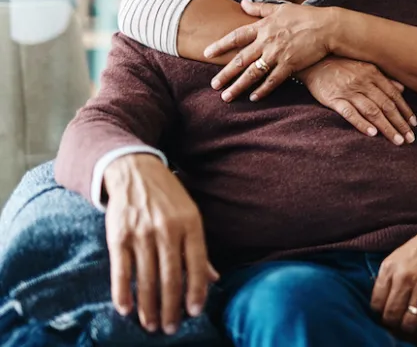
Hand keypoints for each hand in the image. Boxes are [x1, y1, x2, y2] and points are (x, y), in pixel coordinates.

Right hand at [104, 154, 218, 334]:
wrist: (135, 171)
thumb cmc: (168, 196)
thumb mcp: (190, 215)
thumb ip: (199, 249)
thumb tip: (214, 279)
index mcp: (190, 223)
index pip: (197, 264)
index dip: (196, 291)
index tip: (195, 313)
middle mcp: (167, 229)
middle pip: (171, 277)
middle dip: (171, 307)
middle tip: (170, 329)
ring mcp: (142, 232)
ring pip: (146, 278)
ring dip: (148, 307)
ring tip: (151, 325)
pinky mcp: (118, 235)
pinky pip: (121, 270)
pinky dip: (123, 292)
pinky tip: (126, 309)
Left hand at [206, 1, 334, 101]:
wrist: (327, 27)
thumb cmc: (304, 16)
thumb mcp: (280, 8)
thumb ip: (259, 8)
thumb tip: (242, 3)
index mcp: (263, 27)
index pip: (236, 37)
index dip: (220, 45)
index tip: (207, 53)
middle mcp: (266, 42)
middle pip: (241, 60)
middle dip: (225, 74)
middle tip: (213, 85)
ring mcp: (277, 55)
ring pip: (253, 73)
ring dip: (238, 86)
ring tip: (226, 96)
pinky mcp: (290, 65)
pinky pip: (272, 81)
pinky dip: (262, 90)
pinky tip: (253, 98)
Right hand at [299, 57, 416, 144]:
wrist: (312, 62)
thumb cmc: (340, 65)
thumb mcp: (364, 66)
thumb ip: (383, 78)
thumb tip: (402, 89)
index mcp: (372, 73)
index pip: (394, 95)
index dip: (405, 110)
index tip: (414, 125)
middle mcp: (363, 82)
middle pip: (386, 105)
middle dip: (400, 123)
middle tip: (410, 139)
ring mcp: (348, 91)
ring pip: (372, 111)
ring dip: (386, 127)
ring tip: (397, 140)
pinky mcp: (334, 99)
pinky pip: (350, 113)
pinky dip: (361, 123)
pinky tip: (372, 134)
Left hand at [371, 222, 416, 342]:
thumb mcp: (397, 256)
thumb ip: (387, 276)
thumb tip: (380, 301)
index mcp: (390, 267)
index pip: (376, 302)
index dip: (379, 314)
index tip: (384, 315)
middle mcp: (404, 278)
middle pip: (391, 315)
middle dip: (392, 324)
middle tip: (397, 325)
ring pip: (409, 323)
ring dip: (408, 331)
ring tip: (409, 329)